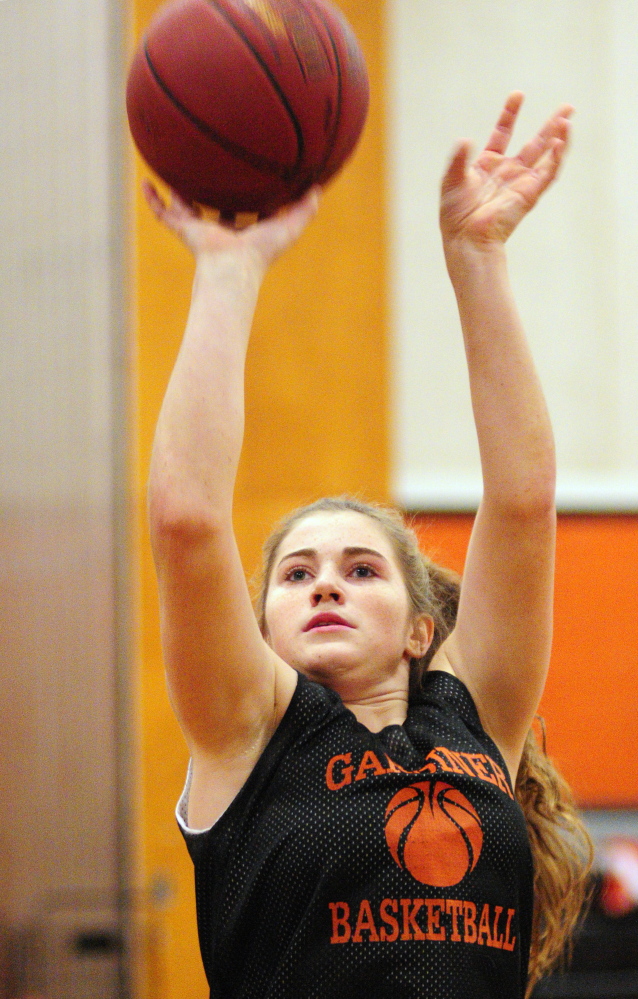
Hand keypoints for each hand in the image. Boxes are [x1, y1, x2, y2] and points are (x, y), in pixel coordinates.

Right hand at [142, 181, 320, 273]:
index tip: (248, 176)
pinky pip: (163, 213)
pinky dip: (153, 199)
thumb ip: (305, 210)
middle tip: (209, 167)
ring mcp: (200, 230)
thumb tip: (319, 188)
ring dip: (177, 190)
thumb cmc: (262, 253)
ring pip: (184, 207)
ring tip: (170, 168)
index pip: (245, 210)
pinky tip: (145, 181)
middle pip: (214, 207)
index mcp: (243, 231)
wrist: (233, 268)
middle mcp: (220, 230)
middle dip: (212, 191)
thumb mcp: (290, 227)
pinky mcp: (184, 230)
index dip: (248, 195)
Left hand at [440, 92, 572, 247]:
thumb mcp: (451, 180)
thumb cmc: (456, 215)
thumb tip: (466, 139)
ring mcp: (521, 182)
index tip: (518, 95)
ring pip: (546, 155)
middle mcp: (508, 172)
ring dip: (559, 137)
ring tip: (568, 117)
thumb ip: (458, 158)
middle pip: (534, 143)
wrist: (466, 237)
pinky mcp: (530, 193)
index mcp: (488, 165)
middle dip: (550, 125)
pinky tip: (561, 140)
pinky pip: (548, 172)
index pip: (503, 133)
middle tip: (567, 107)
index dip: (510, 114)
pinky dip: (557, 156)